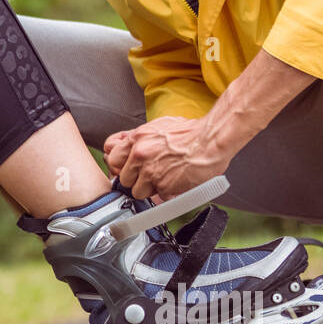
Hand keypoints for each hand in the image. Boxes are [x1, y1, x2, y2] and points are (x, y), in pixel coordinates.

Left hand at [104, 116, 231, 200]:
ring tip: (164, 179)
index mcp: (136, 139)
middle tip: (149, 175)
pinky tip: (175, 182)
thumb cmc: (190, 133)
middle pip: (123, 178)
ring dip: (149, 189)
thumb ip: (138, 138)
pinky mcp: (164, 186)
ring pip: (137, 191)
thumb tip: (124, 143)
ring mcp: (151, 172)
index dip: (120, 165)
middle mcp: (140, 155)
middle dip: (135, 179)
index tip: (127, 168)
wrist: (211, 140)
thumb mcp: (158, 126)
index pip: (111, 157)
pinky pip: (157, 197)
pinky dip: (166, 193)